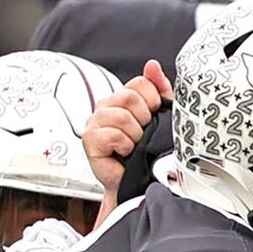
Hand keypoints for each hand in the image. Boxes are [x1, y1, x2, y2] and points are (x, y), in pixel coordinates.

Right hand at [85, 60, 171, 212]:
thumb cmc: (149, 155)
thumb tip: (153, 66)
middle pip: (129, 96)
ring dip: (135, 135)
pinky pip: (112, 134)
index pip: (140, 83)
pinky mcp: (90, 140)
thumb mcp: (162, 120)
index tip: (155, 119)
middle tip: (144, 136)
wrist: (139, 186)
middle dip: (144, 119)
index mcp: (124, 99)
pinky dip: (124, 146)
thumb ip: (160, 90)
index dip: (154, 101)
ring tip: (134, 147)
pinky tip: (124, 154)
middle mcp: (107, 107)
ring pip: (121, 115)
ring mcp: (96, 122)